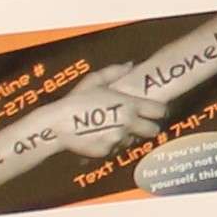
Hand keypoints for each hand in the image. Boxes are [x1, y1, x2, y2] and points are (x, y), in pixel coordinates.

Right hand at [43, 64, 169, 159]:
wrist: (57, 124)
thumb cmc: (75, 100)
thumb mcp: (94, 80)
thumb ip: (115, 71)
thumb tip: (131, 65)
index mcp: (129, 105)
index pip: (159, 111)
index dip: (159, 111)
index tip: (155, 111)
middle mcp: (128, 123)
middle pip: (154, 130)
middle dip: (149, 127)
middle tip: (140, 124)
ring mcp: (119, 139)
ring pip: (134, 140)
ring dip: (128, 135)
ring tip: (112, 127)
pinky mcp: (108, 152)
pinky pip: (117, 149)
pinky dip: (112, 144)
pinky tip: (100, 136)